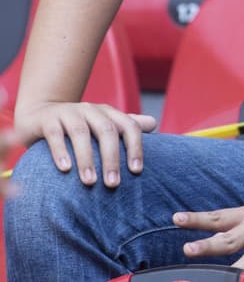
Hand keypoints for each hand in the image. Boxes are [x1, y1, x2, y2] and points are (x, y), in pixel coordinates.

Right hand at [14, 101, 155, 186]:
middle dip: (112, 158)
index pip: (129, 126)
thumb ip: (125, 126)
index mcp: (108, 113)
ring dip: (87, 158)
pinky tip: (66, 169)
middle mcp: (91, 109)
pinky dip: (61, 151)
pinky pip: (55, 135)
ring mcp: (69, 112)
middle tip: (113, 184)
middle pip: (107, 131)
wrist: (40, 114)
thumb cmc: (77, 127)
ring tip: (90, 182)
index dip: (135, 147)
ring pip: (81, 133)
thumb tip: (154, 123)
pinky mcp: (47, 119)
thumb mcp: (101, 126)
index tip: (136, 171)